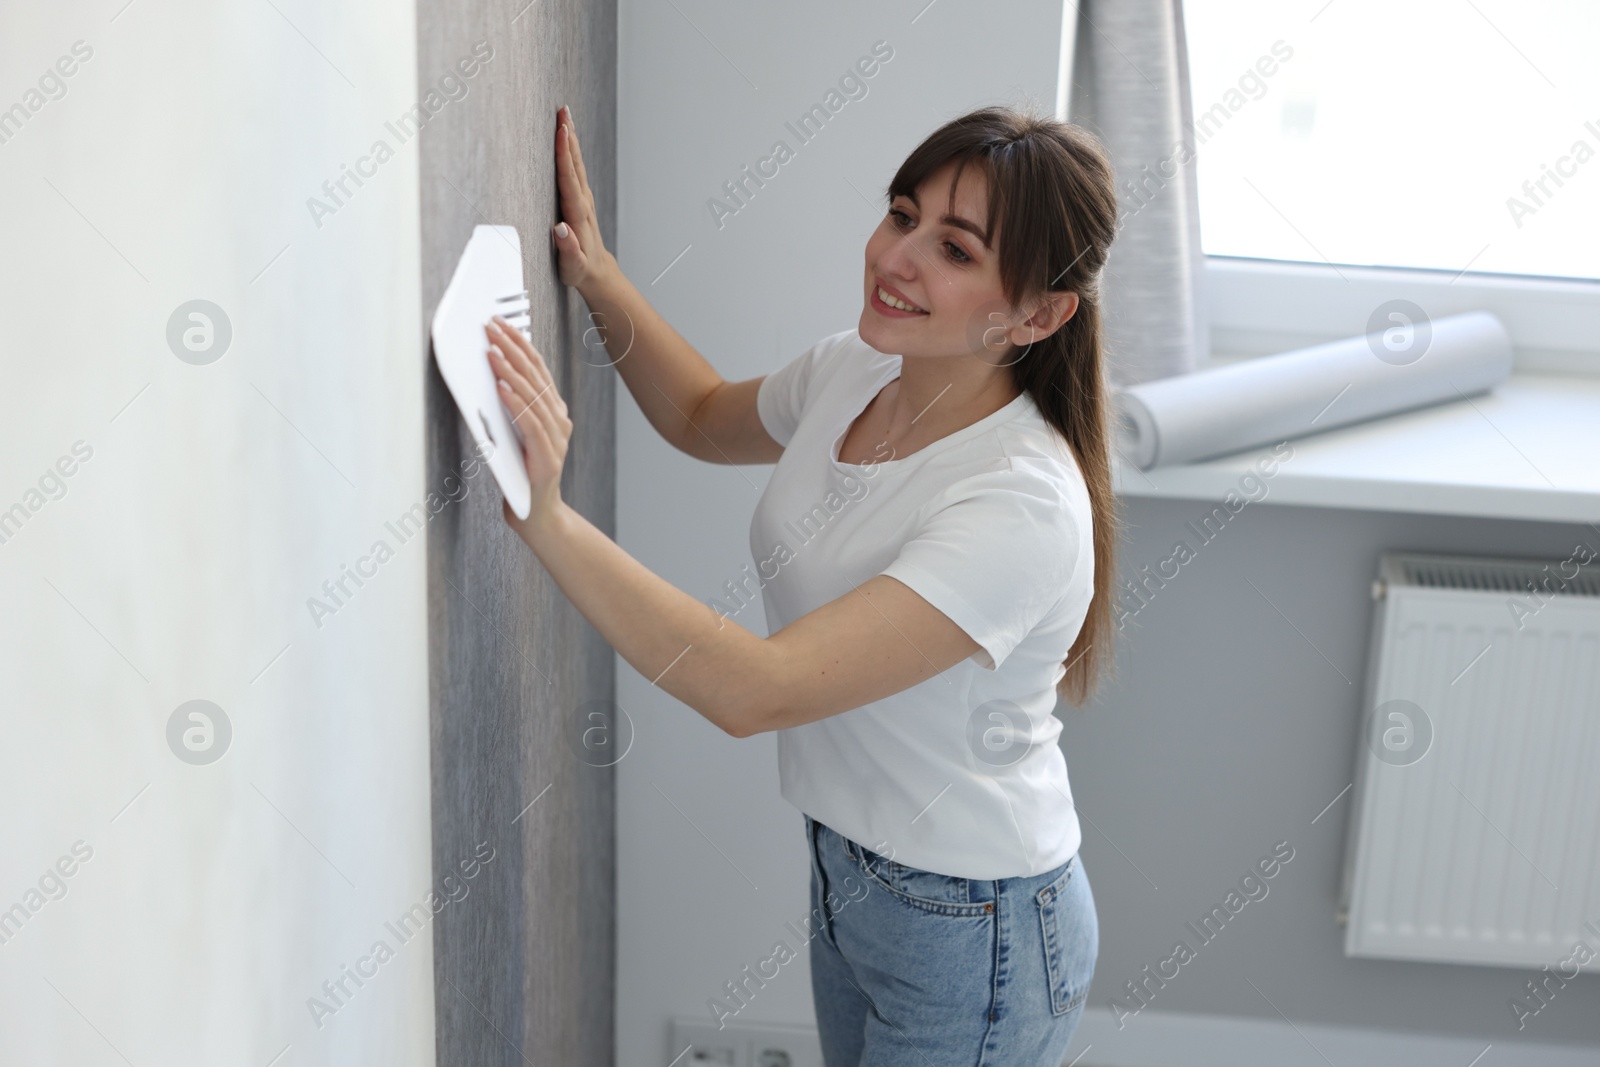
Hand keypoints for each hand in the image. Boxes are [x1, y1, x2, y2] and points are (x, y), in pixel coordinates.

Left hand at [484, 315, 569, 533]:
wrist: (536, 515)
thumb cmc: (521, 475)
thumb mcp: (515, 433)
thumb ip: (511, 409)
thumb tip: (490, 376)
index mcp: (554, 412)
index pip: (538, 370)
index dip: (520, 344)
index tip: (501, 325)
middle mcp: (560, 421)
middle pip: (536, 377)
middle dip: (512, 348)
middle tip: (491, 329)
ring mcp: (557, 439)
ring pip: (533, 397)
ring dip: (510, 372)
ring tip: (492, 353)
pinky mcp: (547, 458)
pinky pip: (531, 424)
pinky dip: (515, 404)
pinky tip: (502, 389)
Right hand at [552, 105, 614, 291]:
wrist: (596, 271)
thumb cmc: (581, 270)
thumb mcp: (572, 266)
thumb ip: (568, 249)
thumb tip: (561, 230)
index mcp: (578, 214)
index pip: (569, 179)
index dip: (563, 154)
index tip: (561, 132)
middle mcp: (583, 202)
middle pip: (574, 163)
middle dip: (568, 136)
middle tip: (563, 110)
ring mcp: (583, 198)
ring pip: (576, 163)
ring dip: (571, 138)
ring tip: (564, 115)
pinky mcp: (581, 198)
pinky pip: (575, 168)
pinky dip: (570, 150)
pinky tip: (567, 138)